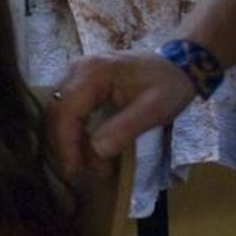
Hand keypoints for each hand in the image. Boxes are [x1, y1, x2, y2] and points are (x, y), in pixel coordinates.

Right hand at [49, 49, 198, 176]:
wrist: (179, 64)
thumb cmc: (169, 85)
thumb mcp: (155, 109)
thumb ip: (125, 128)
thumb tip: (96, 152)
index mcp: (93, 72)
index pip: (66, 110)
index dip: (65, 142)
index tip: (73, 170)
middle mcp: (77, 69)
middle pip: (56, 111)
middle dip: (65, 144)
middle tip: (82, 170)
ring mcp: (76, 73)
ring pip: (58, 111)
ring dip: (68, 139)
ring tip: (89, 162)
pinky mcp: (80, 81)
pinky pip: (67, 108)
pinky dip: (73, 130)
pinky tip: (87, 146)